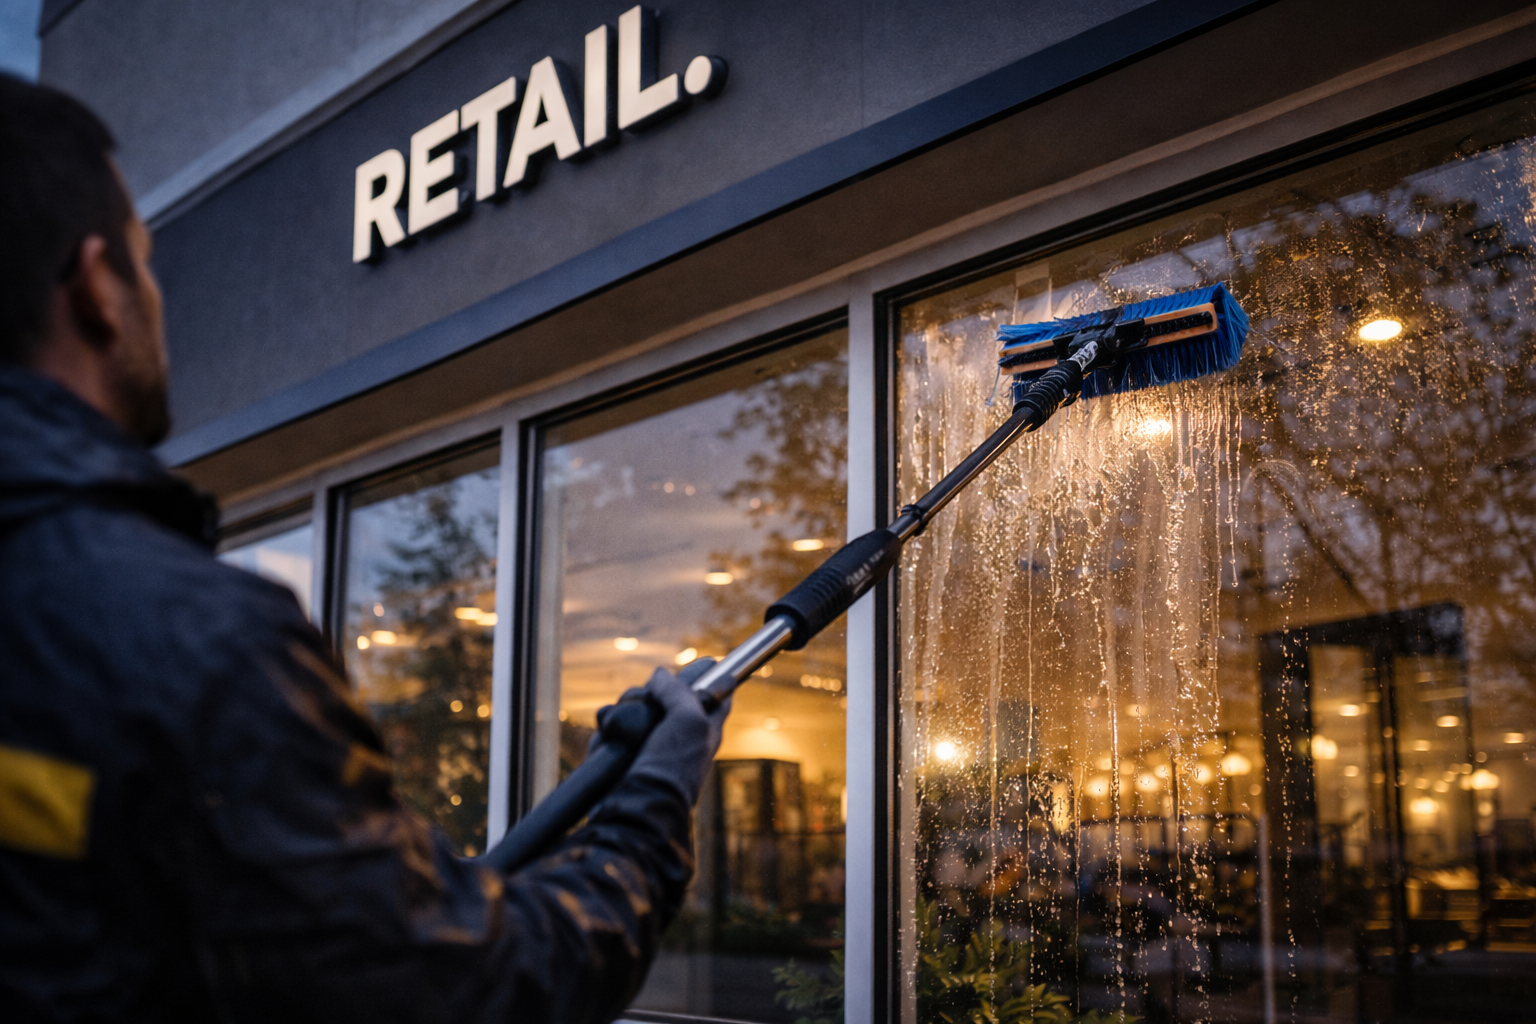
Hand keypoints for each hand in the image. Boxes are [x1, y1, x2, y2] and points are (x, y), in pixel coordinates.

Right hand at [591, 658, 730, 806]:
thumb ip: (679, 691)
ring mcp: (651, 746)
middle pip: (666, 695)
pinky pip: (614, 730)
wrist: (636, 808)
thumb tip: (661, 675)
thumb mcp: (688, 720)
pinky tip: (610, 738)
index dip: (708, 677)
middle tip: (649, 698)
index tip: (704, 663)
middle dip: (651, 692)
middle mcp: (680, 736)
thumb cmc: (671, 767)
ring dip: (625, 711)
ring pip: (636, 709)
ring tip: (623, 725)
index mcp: (705, 728)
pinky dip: (608, 732)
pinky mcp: (625, 756)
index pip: (716, 694)